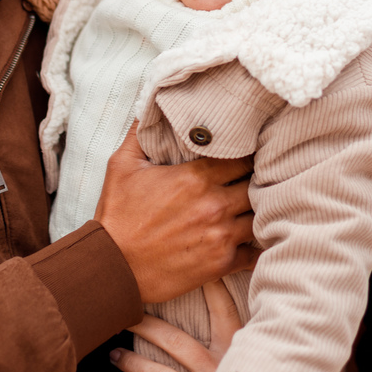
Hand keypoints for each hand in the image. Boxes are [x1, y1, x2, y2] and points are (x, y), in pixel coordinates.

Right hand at [95, 125, 255, 302]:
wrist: (111, 266)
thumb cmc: (117, 216)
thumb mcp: (122, 166)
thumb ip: (140, 133)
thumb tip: (147, 105)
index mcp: (196, 178)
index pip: (243, 159)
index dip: (248, 156)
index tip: (246, 156)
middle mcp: (214, 205)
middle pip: (257, 186)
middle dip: (256, 182)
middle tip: (255, 181)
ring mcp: (220, 236)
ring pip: (259, 217)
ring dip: (257, 212)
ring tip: (253, 208)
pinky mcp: (219, 264)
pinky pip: (254, 253)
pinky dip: (256, 246)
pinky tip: (251, 240)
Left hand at [108, 280, 245, 371]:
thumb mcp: (251, 360)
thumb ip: (240, 337)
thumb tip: (225, 291)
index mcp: (235, 354)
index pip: (223, 312)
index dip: (210, 287)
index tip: (189, 269)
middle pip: (176, 341)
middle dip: (146, 326)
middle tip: (125, 315)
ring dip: (132, 363)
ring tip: (114, 353)